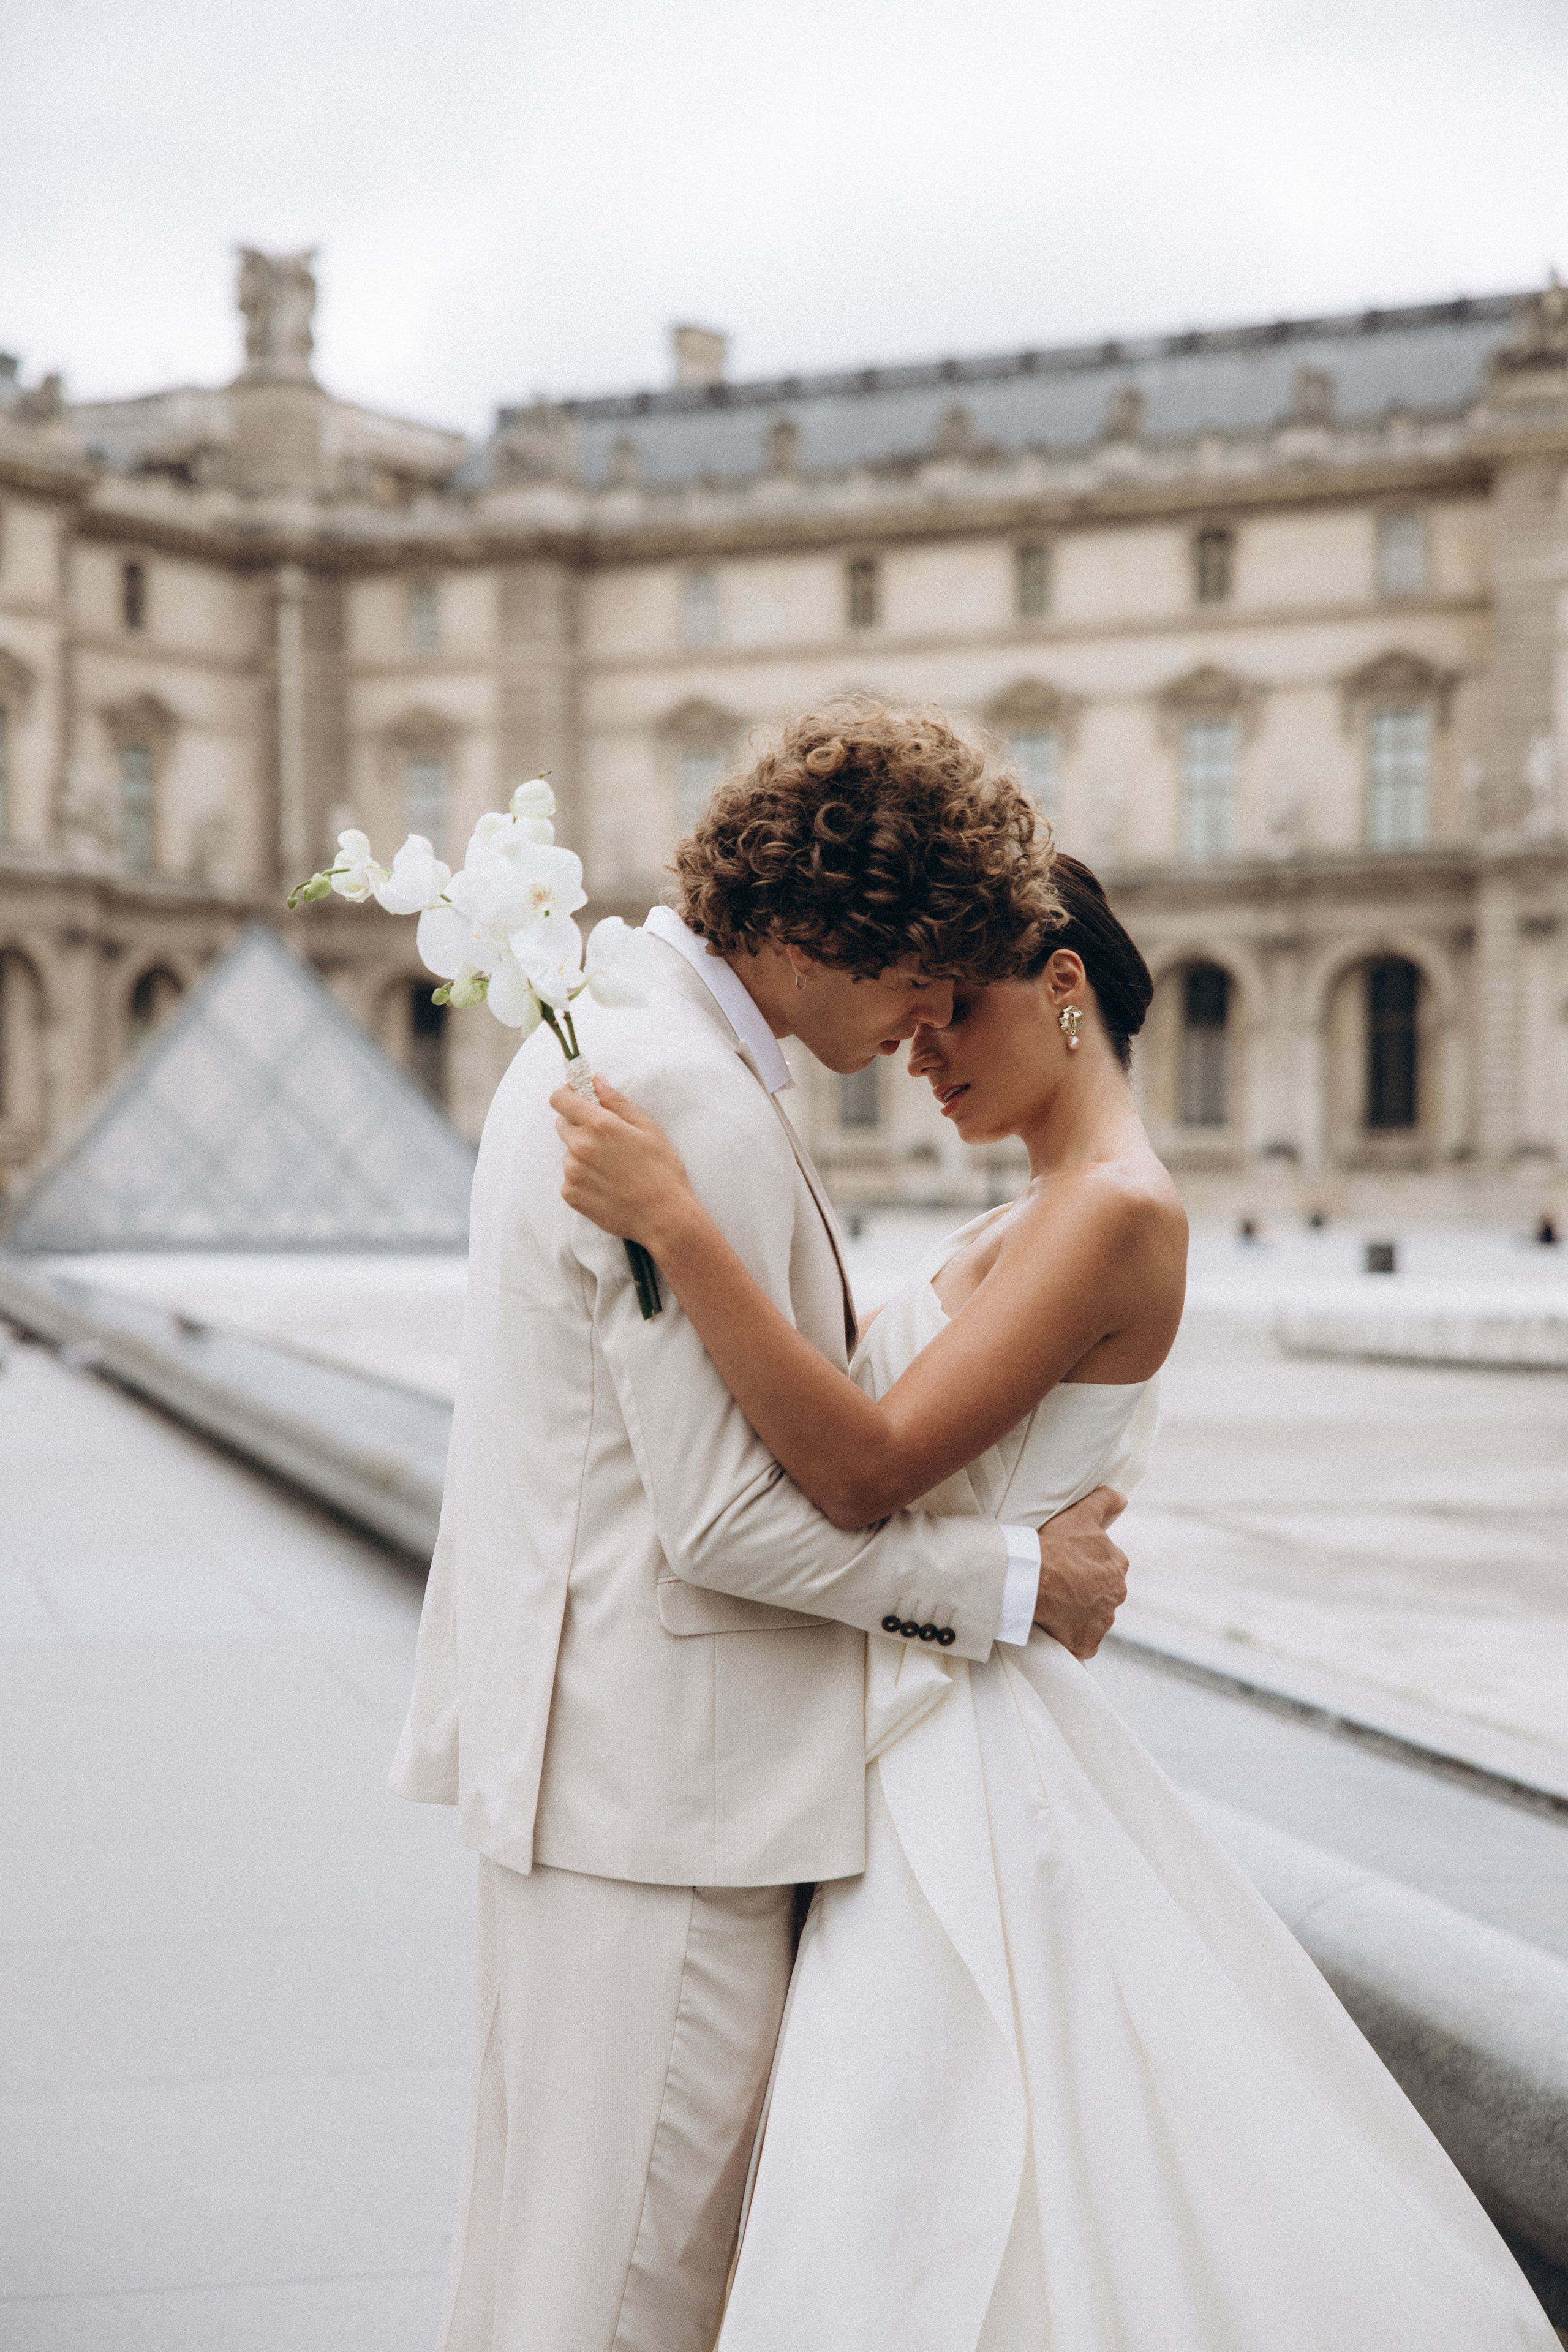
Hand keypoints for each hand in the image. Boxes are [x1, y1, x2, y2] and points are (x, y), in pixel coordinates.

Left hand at [552, 1077, 695, 1247]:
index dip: (567, 1095)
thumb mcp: (647, 1128)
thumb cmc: (662, 1171)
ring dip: (582, 1155)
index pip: (560, 1099)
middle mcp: (580, 1147)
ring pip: (568, 1153)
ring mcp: (573, 1173)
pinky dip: (583, 1179)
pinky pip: (569, 1178)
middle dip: (579, 1125)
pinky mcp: (571, 1195)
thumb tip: (596, 1080)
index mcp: (599, 1125)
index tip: (578, 1098)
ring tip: (612, 1169)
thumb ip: (617, 1101)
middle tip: (606, 1140)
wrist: (664, 1217)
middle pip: (562, 1124)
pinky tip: (607, 1185)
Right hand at [1032, 1486, 1127, 1658]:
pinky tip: (1059, 1629)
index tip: (1068, 1565)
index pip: (1108, 1567)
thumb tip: (1124, 1498)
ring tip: (1055, 1606)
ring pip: (1095, 1618)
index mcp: (1118, 1565)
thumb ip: (1104, 1501)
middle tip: (1060, 1585)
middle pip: (1103, 1594)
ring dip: (1080, 1614)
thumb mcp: (1081, 1514)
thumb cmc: (1055, 1545)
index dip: (1087, 1566)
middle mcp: (1117, 1594)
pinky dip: (1076, 1638)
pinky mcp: (1088, 1641)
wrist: (1033, 1579)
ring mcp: (1104, 1620)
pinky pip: (1085, 1643)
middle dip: (1086, 1591)